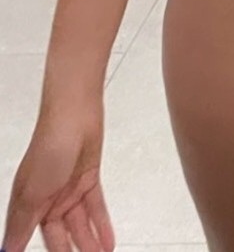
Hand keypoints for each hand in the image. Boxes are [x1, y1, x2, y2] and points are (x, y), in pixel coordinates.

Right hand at [2, 104, 114, 251]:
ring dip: (89, 244)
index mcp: (28, 202)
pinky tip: (107, 241)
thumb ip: (22, 224)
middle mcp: (48, 197)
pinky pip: (95, 208)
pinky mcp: (88, 179)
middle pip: (59, 236)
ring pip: (79, 225)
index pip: (29, 237)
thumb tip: (8, 249)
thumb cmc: (49, 145)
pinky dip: (102, 225)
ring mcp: (69, 188)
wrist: (75, 112)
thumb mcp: (32, 192)